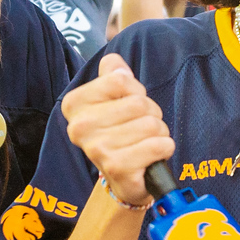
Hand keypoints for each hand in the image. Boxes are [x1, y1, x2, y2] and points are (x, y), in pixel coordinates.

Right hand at [63, 53, 175, 207]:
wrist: (125, 177)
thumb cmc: (121, 132)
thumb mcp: (115, 98)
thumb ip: (113, 74)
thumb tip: (114, 62)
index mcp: (74, 104)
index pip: (120, 78)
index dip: (135, 90)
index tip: (128, 106)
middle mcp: (79, 127)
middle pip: (138, 102)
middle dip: (150, 113)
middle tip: (140, 128)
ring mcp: (96, 149)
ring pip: (151, 124)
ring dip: (158, 133)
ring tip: (145, 143)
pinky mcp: (117, 168)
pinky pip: (158, 145)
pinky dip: (164, 148)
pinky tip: (152, 155)